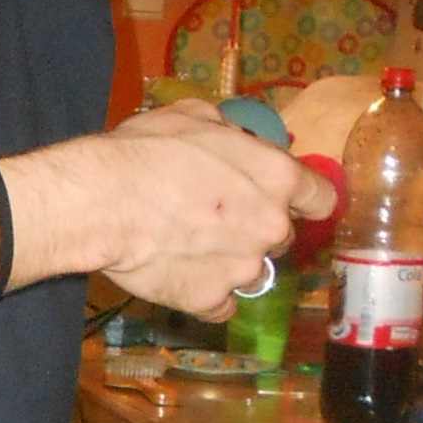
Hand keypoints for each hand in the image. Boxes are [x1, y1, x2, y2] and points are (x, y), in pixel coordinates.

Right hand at [61, 101, 336, 320]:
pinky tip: (180, 276)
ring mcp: (242, 269)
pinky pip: (220, 305)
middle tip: (214, 220)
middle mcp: (270, 227)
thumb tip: (237, 143)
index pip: (321, 199)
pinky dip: (205, 295)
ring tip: (189, 250)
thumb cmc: (146, 151)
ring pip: (250, 273)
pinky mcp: (209, 300)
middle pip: (281, 237)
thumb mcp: (196, 118)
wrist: (101, 203)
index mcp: (278, 176)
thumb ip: (233, 136)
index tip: (287, 203)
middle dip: (254, 230)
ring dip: (229, 264)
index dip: (304, 200)